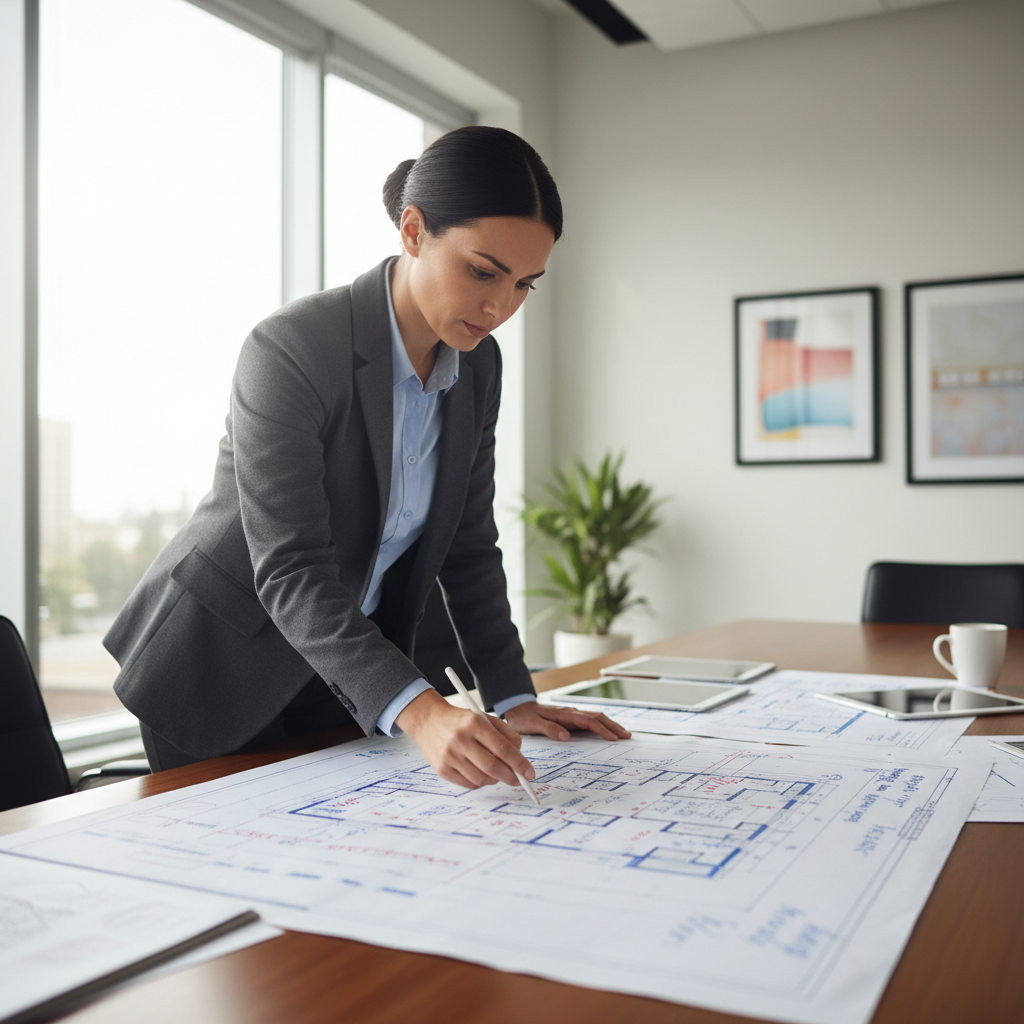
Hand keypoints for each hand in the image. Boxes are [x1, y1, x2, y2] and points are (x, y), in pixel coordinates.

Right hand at [396, 688, 536, 790]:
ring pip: (482, 778)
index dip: (519, 763)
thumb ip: (505, 734)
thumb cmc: (461, 720)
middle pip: (493, 766)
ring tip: (498, 774)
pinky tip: (483, 775)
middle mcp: (461, 739)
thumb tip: (520, 757)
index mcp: (474, 723)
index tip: (530, 772)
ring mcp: (450, 756)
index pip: (503, 748)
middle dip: (511, 776)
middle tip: (519, 780)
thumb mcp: (484, 718)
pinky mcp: (442, 769)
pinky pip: (469, 784)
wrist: (428, 721)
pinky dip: (481, 783)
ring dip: (496, 780)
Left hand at [502, 701, 630, 741]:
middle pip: (598, 717)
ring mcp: (572, 714)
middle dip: (613, 726)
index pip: (588, 722)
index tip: (614, 739)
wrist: (518, 707)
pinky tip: (608, 730)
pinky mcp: (571, 717)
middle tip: (627, 736)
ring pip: (596, 717)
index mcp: (565, 715)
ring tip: (623, 733)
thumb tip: (567, 736)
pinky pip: (591, 720)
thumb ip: (549, 729)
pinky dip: (603, 724)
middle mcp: (571, 712)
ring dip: (611, 724)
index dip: (602, 730)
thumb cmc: (524, 718)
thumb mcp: (533, 725)